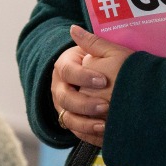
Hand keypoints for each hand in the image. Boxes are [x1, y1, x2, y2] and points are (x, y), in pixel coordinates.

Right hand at [50, 24, 133, 147]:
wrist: (97, 81)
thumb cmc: (100, 62)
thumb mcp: (98, 51)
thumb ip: (91, 42)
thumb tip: (74, 28)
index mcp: (63, 67)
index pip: (68, 71)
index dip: (84, 76)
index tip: (103, 80)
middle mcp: (59, 88)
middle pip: (65, 99)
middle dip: (85, 104)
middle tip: (105, 106)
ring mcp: (63, 107)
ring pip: (68, 119)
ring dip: (86, 124)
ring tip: (105, 125)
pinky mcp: (72, 122)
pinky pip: (77, 133)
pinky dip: (90, 136)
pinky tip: (105, 136)